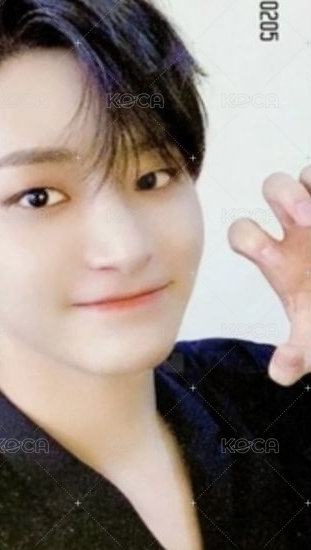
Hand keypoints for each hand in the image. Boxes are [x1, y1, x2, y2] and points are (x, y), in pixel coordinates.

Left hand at [227, 165, 310, 385]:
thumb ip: (300, 354)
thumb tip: (281, 374)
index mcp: (278, 257)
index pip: (244, 233)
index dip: (247, 237)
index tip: (269, 253)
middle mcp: (299, 228)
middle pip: (274, 189)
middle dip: (286, 196)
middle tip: (308, 219)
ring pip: (309, 175)